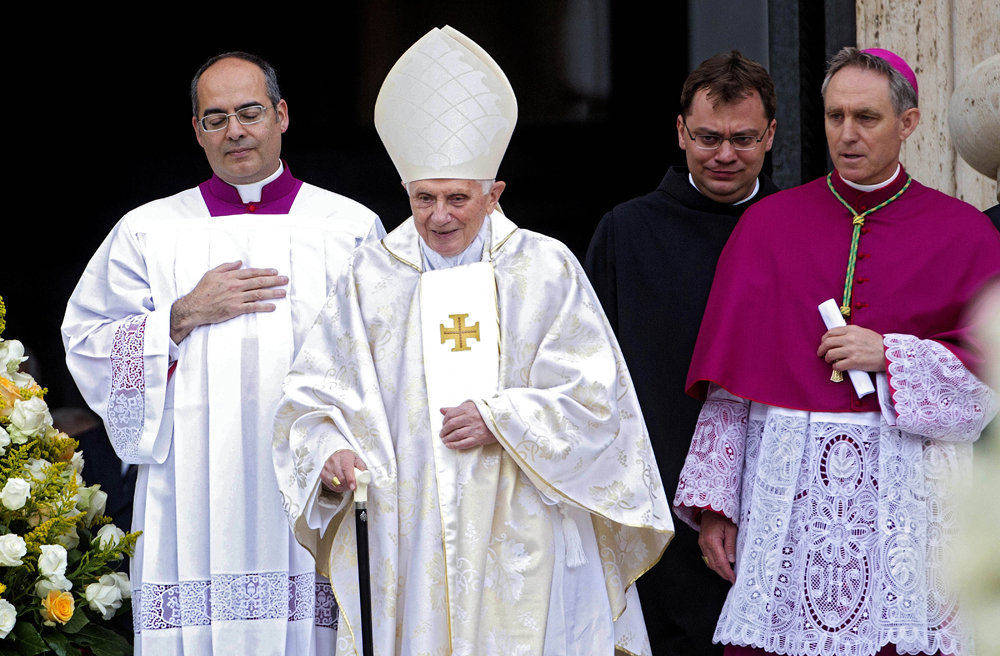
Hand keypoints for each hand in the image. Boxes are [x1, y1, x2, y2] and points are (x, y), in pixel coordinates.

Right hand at [170, 261, 287, 343]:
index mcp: (231, 276)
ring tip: (283, 292)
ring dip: (273, 293)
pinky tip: (273, 307)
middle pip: (259, 282)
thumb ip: (226, 266)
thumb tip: (239, 262)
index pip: (252, 272)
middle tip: (285, 280)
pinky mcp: (236, 309)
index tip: (275, 272)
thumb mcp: (211, 273)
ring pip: (259, 294)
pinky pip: (253, 307)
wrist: (194, 307)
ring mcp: (237, 298)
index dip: (265, 272)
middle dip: (275, 281)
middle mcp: (236, 286)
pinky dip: (264, 307)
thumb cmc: (202, 290)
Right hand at [321, 450, 367, 493]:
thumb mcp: (358, 460)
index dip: (350, 479)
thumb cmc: (348, 459)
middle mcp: (334, 461)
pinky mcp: (323, 474)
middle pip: (341, 478)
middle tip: (353, 486)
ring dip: (343, 487)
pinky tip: (341, 484)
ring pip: (336, 483)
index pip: (347, 469)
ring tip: (347, 484)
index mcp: (345, 456)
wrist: (336, 455)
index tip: (354, 487)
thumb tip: (364, 477)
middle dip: (348, 485)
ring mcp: (327, 467)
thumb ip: (362, 468)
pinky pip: (331, 485)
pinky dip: (338, 487)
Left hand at [439, 401, 496, 449]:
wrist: (502, 420)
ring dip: (447, 439)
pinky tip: (449, 445)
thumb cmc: (484, 413)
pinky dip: (454, 445)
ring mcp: (474, 429)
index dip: (444, 421)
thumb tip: (441, 410)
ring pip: (456, 435)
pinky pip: (463, 443)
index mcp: (468, 408)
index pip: (450, 415)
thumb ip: (456, 409)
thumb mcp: (470, 406)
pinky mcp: (478, 438)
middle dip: (444, 431)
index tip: (443, 425)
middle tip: (442, 434)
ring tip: (444, 440)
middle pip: (451, 425)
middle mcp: (470, 418)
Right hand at [699, 511, 737, 583]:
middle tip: (731, 579)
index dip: (727, 571)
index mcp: (712, 540)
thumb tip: (731, 560)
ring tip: (727, 575)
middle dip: (723, 573)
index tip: (733, 578)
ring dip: (718, 570)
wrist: (710, 510)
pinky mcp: (701, 544)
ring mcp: (702, 544)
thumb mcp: (731, 530)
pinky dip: (714, 564)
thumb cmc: (721, 518)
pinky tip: (720, 566)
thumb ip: (731, 545)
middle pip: (714, 564)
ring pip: (710, 563)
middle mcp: (705, 544)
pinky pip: (707, 558)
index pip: (721, 561)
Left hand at [817, 325, 885, 372]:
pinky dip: (835, 367)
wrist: (889, 353)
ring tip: (830, 360)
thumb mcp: (863, 332)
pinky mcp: (854, 361)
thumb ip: (850, 333)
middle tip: (821, 353)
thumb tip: (837, 337)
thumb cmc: (877, 343)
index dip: (824, 339)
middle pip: (827, 343)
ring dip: (827, 358)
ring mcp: (851, 350)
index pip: (830, 332)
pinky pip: (837, 365)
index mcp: (851, 330)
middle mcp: (849, 339)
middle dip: (821, 349)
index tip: (823, 343)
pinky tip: (838, 366)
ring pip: (830, 354)